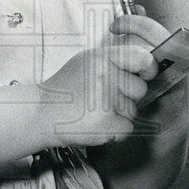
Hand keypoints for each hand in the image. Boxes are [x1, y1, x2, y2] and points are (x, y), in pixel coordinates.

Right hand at [39, 12, 167, 146]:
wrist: (40, 112)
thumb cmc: (66, 87)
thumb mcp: (88, 60)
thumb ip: (115, 58)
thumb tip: (146, 62)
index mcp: (102, 57)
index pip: (143, 58)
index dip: (148, 68)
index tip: (144, 74)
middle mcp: (106, 76)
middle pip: (140, 89)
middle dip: (127, 96)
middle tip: (102, 97)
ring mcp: (106, 101)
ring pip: (133, 111)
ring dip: (119, 115)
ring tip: (94, 110)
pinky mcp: (106, 124)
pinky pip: (127, 129)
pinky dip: (114, 131)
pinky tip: (95, 123)